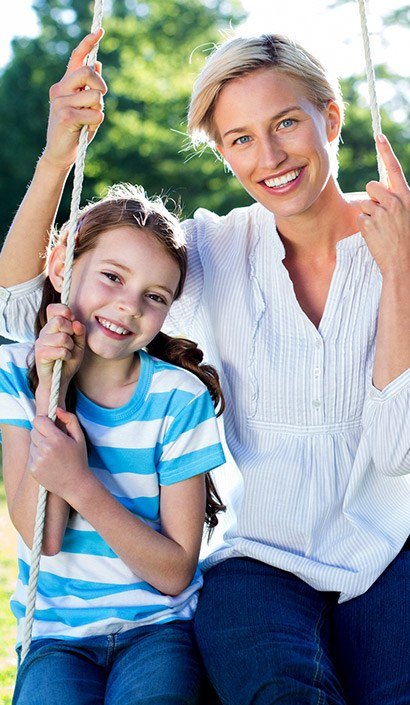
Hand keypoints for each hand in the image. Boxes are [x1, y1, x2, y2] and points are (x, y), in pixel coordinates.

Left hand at [29, 409, 89, 501]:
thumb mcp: (80, 438)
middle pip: (33, 431)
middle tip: (53, 442)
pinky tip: (48, 463)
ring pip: (31, 444)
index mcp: (56, 439)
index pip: (38, 420)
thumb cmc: (79, 460)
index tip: (50, 427)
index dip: (44, 422)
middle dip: (41, 434)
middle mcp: (44, 449)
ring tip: (52, 454)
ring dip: (39, 446)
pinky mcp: (32, 469)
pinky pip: (30, 456)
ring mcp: (37, 460)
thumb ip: (70, 420)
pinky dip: (37, 457)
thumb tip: (57, 409)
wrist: (76, 485)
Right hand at [35, 303, 85, 391]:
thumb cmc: (68, 359)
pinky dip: (67, 356)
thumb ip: (80, 332)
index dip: (64, 311)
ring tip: (67, 352)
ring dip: (70, 347)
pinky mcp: (40, 354)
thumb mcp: (79, 344)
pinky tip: (63, 359)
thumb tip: (76, 322)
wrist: (59, 379)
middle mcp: (44, 331)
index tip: (72, 321)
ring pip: (62, 337)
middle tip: (70, 342)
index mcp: (52, 325)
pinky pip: (60, 350)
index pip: (53, 308)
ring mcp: (40, 342)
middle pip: (59, 321)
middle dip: (70, 332)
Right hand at [42, 30, 106, 169]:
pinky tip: (86, 129)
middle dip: (101, 86)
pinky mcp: (65, 117)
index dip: (88, 43)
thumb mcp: (85, 107)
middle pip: (88, 73)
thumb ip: (90, 87)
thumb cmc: (76, 130)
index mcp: (65, 85)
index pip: (76, 58)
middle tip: (100, 99)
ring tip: (90, 121)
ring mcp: (60, 102)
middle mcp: (60, 89)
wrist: (61, 154)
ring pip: (95, 96)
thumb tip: (96, 63)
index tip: (100, 31)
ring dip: (99, 110)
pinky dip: (96, 122)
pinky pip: (95, 113)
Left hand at [358, 134, 409, 276]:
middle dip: (372, 197)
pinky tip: (376, 236)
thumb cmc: (407, 240)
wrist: (404, 264)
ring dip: (369, 214)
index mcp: (407, 197)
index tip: (378, 135)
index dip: (386, 151)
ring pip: (364, 203)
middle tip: (381, 214)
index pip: (394, 169)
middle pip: (371, 186)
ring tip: (381, 229)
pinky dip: (365, 227)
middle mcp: (395, 201)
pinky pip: (360, 218)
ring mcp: (381, 213)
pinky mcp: (369, 224)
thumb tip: (379, 191)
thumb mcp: (407, 214)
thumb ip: (396, 200)